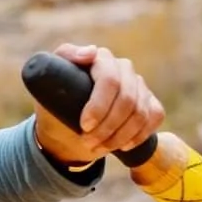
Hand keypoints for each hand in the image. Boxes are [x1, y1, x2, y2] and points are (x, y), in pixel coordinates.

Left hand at [33, 43, 164, 165]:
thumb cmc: (56, 104)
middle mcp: (122, 67)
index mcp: (100, 58)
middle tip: (88, 142)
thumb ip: (62, 60)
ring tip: (98, 147)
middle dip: (107, 126)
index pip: (109, 79)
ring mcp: (138, 84)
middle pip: (126, 99)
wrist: (66, 128)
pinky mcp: (150, 102)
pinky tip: (122, 145)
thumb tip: (90, 53)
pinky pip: (154, 117)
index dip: (99, 105)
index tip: (84, 125)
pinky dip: (138, 135)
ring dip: (119, 136)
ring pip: (140, 113)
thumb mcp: (48, 83)